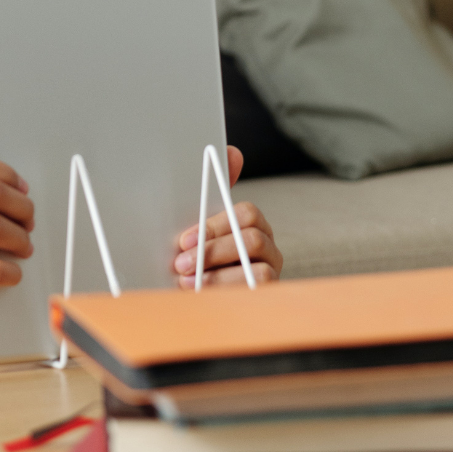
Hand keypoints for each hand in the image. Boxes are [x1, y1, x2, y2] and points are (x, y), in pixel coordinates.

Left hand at [172, 146, 281, 286]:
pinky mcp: (268, 295)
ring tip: (187, 282)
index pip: (246, 213)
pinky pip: (256, 290)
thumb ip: (210, 196)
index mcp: (250, 225)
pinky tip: (202, 295)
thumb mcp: (197, 229)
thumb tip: (233, 152)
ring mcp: (271, 272)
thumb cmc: (197, 258)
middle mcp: (267, 247)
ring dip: (217, 274)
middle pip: (252, 238)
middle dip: (213, 250)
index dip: (213, 226)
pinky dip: (226, 291)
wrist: (192, 298)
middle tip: (181, 262)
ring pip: (255, 267)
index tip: (184, 240)